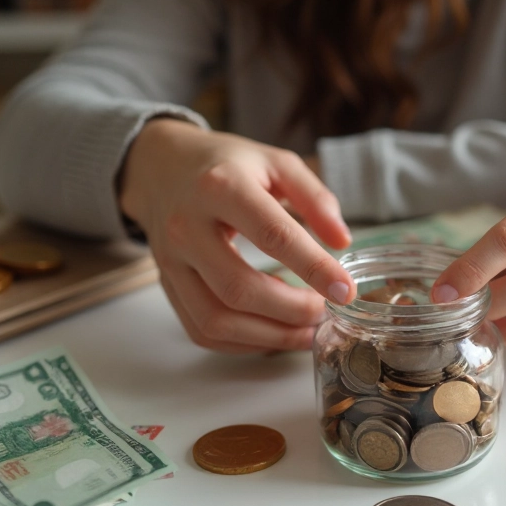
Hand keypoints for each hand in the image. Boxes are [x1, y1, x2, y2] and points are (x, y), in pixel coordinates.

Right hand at [120, 119, 355, 352]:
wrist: (160, 166)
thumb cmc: (226, 165)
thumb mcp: (276, 163)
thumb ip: (314, 197)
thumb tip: (342, 241)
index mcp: (221, 186)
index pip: (273, 235)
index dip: (314, 268)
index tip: (345, 290)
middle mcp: (188, 226)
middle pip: (240, 288)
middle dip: (291, 310)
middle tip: (324, 311)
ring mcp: (172, 261)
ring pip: (217, 319)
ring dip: (269, 336)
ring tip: (305, 331)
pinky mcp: (167, 285)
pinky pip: (201, 330)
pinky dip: (242, 343)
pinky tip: (272, 332)